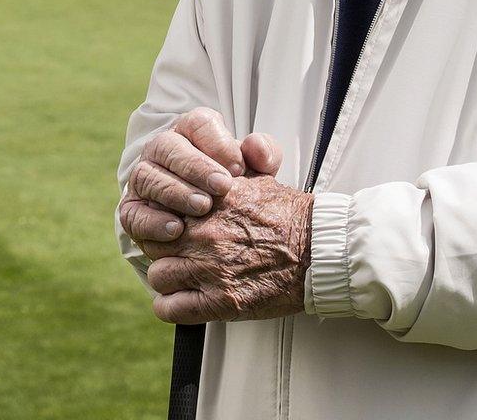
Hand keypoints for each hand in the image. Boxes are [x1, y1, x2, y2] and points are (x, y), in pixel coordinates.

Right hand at [120, 108, 285, 251]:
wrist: (214, 223)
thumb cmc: (237, 188)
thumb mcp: (256, 170)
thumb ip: (264, 155)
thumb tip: (256, 149)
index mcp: (191, 131)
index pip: (197, 123)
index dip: (217, 142)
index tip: (237, 167)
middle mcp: (161, 150)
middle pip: (168, 147)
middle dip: (195, 166)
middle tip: (223, 187)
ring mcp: (143, 178)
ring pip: (148, 177)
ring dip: (175, 192)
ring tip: (203, 207)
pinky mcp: (132, 210)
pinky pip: (133, 213)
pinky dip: (152, 222)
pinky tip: (176, 230)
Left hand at [146, 173, 312, 324]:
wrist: (322, 249)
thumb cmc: (291, 216)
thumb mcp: (258, 178)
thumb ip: (227, 170)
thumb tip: (207, 167)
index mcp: (209, 199)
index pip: (159, 206)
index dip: (163, 217)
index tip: (172, 225)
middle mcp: (204, 232)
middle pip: (154, 240)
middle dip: (162, 246)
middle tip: (178, 252)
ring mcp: (210, 267)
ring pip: (158, 274)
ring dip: (169, 277)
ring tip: (184, 278)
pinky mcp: (222, 301)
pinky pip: (170, 308)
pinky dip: (171, 307)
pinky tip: (183, 302)